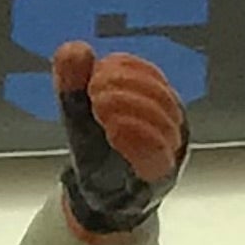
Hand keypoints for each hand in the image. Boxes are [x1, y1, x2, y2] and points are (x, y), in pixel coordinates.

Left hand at [51, 42, 188, 237]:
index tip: (96, 74)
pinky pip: (158, 155)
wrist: (98, 195)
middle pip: (158, 97)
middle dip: (125, 88)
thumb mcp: (78, 112)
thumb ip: (73, 81)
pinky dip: (137, 138)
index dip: (126, 69)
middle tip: (94, 90)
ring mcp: (170, 150)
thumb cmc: (95, 147)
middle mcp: (171, 121)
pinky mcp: (162, 176)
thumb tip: (73, 49)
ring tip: (100, 107)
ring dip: (130, 109)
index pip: (148, 75)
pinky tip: (115, 130)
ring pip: (163, 123)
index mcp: (154, 98)